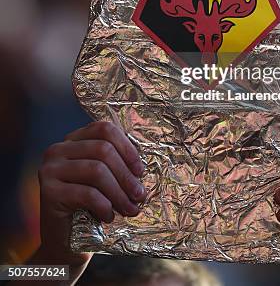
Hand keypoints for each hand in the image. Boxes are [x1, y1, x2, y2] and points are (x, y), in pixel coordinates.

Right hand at [35, 121, 145, 278]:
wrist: (64, 240)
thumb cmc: (89, 206)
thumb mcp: (104, 180)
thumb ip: (116, 164)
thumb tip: (140, 168)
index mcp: (73, 139)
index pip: (104, 129)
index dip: (126, 147)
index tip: (140, 170)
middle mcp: (58, 149)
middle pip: (103, 150)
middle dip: (126, 175)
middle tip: (139, 195)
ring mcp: (50, 169)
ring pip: (96, 170)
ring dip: (119, 193)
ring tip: (130, 209)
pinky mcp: (48, 191)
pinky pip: (86, 193)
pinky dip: (104, 206)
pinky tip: (109, 217)